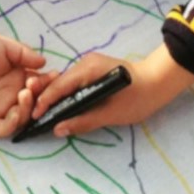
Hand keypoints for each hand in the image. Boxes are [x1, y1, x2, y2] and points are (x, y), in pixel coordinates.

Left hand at [0, 33, 54, 137]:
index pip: (37, 84)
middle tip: (36, 84)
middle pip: (34, 102)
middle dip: (41, 95)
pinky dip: (14, 122)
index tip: (53, 76)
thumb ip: (23, 53)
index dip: (47, 82)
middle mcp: (8, 94)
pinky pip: (5, 128)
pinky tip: (15, 109)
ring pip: (23, 117)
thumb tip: (43, 62)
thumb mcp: (1, 45)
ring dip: (29, 106)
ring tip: (25, 92)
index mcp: (14, 76)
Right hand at [32, 45, 193, 138]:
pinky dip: (67, 95)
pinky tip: (63, 108)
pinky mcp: (94, 70)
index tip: (33, 117)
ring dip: (56, 98)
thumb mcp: (110, 113)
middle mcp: (84, 63)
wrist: (160, 81)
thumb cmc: (138, 97)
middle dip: (46, 100)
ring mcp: (89, 65)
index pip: (58, 86)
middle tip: (35, 118)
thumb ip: (83, 121)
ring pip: (66, 83)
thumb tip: (57, 129)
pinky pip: (74, 83)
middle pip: (59, 83)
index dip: (44, 102)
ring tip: (46, 116)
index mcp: (88, 70)